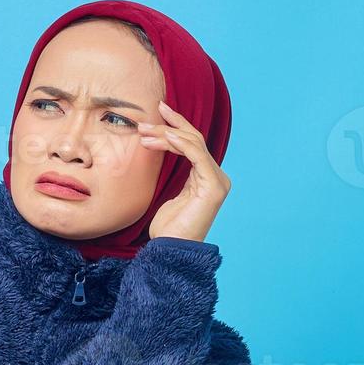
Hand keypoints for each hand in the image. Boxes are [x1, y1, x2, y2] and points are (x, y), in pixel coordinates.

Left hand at [138, 100, 231, 242]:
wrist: (171, 251)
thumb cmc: (167, 228)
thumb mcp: (167, 194)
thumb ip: (172, 174)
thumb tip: (160, 151)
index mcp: (205, 177)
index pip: (192, 144)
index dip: (176, 126)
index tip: (157, 114)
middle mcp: (215, 176)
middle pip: (193, 140)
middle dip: (169, 127)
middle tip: (145, 121)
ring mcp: (217, 181)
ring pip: (193, 144)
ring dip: (167, 135)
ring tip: (145, 133)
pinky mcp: (214, 187)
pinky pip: (198, 156)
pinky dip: (182, 144)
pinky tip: (166, 137)